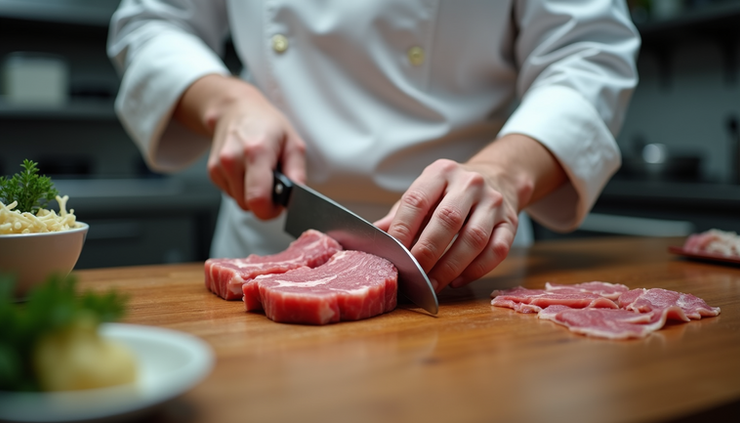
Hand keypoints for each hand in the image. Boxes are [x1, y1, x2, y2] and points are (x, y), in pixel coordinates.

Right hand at [174, 75, 305, 218]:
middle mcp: (232, 160)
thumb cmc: (267, 124)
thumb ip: (297, 173)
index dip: (271, 210)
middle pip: (249, 205)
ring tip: (259, 172)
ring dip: (252, 194)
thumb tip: (297, 196)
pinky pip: (231, 194)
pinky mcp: (212, 172)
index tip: (279, 204)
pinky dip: (242, 188)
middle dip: (264, 202)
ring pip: (240, 202)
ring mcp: (219, 166)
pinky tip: (247, 171)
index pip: (258, 200)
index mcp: (256, 152)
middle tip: (273, 183)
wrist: (236, 109)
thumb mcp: (293, 143)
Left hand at [375, 134, 567, 292]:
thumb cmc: (451, 192)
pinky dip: (476, 270)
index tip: (392, 253)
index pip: (418, 201)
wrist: (499, 177)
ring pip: (474, 239)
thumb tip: (370, 238)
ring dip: (450, 266)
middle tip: (413, 274)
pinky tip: (457, 280)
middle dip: (427, 252)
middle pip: (447, 221)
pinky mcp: (511, 223)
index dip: (403, 229)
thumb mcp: (424, 193)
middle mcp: (470, 184)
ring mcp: (493, 203)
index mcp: (441, 173)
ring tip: (432, 284)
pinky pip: (496, 251)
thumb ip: (399, 215)